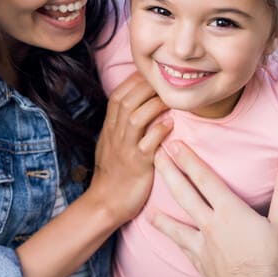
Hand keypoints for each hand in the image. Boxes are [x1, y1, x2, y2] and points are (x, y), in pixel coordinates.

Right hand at [90, 72, 171, 224]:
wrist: (105, 202)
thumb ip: (121, 126)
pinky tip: (170, 125)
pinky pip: (147, 144)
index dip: (134, 81)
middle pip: (127, 101)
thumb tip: (136, 108)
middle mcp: (115, 135)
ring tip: (171, 100)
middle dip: (146, 87)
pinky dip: (159, 131)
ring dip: (154, 105)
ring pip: (135, 118)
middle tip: (166, 81)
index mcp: (110, 128)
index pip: (118, 96)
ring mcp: (124, 149)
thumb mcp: (111, 145)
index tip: (152, 74)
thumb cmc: (112, 174)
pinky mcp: (136, 164)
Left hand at [150, 141, 277, 276]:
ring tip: (148, 210)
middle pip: (184, 194)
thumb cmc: (273, 264)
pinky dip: (175, 243)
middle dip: (168, 173)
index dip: (189, 160)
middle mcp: (211, 225)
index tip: (175, 145)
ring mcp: (203, 247)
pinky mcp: (201, 265)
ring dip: (162, 215)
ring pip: (176, 225)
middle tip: (154, 156)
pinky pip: (183, 250)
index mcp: (230, 212)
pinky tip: (170, 242)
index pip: (205, 179)